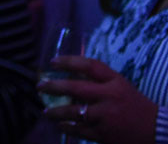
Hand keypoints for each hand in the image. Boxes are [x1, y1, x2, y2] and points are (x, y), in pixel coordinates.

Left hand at [38, 54, 158, 143]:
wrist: (157, 131)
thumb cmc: (136, 106)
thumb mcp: (121, 87)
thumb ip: (99, 81)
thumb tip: (69, 76)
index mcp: (115, 83)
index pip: (89, 65)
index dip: (69, 61)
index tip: (53, 62)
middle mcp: (109, 97)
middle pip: (75, 88)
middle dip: (54, 87)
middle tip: (40, 86)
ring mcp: (106, 117)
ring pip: (73, 112)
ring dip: (56, 112)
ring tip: (46, 112)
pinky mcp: (104, 135)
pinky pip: (79, 130)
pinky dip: (68, 127)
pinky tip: (61, 125)